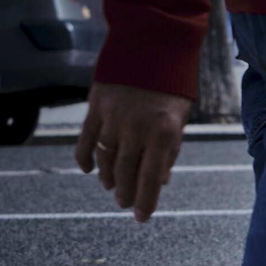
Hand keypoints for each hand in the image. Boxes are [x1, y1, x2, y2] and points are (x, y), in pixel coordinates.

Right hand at [75, 82, 191, 222]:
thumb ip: (168, 152)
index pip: (151, 178)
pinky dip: (86, 158)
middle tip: (124, 203)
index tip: (140, 218)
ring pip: (105, 158)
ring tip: (111, 188)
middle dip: (125, 193)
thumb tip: (160, 182)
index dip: (145, 202)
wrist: (152, 48)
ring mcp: (113, 117)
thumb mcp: (179, 122)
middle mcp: (136, 128)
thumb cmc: (171, 89)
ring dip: (107, 178)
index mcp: (163, 134)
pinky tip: (89, 170)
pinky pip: (86, 139)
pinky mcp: (96, 107)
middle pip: (125, 172)